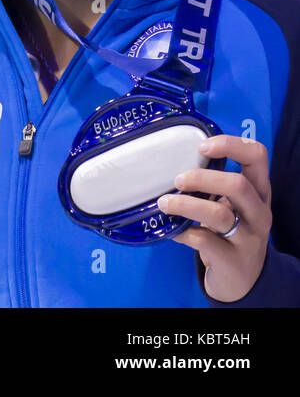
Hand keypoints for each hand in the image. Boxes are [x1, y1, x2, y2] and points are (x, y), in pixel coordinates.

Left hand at [158, 135, 271, 302]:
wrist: (242, 279)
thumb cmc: (230, 231)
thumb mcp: (231, 204)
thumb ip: (214, 184)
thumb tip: (172, 162)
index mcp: (259, 191)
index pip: (257, 157)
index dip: (230, 145)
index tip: (201, 147)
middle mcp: (259, 212)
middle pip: (238, 185)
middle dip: (202, 178)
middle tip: (178, 181)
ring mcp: (249, 238)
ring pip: (219, 214)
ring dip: (185, 205)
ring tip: (164, 204)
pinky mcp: (233, 260)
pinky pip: (203, 241)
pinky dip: (182, 232)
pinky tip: (172, 231)